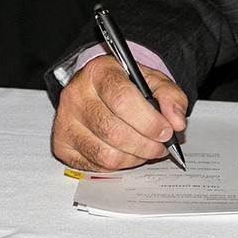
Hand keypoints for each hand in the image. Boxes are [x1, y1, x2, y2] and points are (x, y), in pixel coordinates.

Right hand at [51, 54, 187, 170]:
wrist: (99, 90)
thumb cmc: (127, 86)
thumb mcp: (153, 81)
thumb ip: (170, 97)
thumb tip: (176, 121)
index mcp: (98, 71)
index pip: (122, 99)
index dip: (148, 120)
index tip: (166, 131)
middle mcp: (76, 94)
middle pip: (113, 130)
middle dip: (145, 145)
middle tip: (161, 146)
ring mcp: (65, 120)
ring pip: (105, 153)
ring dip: (134, 158)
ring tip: (147, 151)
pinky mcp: (61, 143)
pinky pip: (94, 165)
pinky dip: (117, 166)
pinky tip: (127, 154)